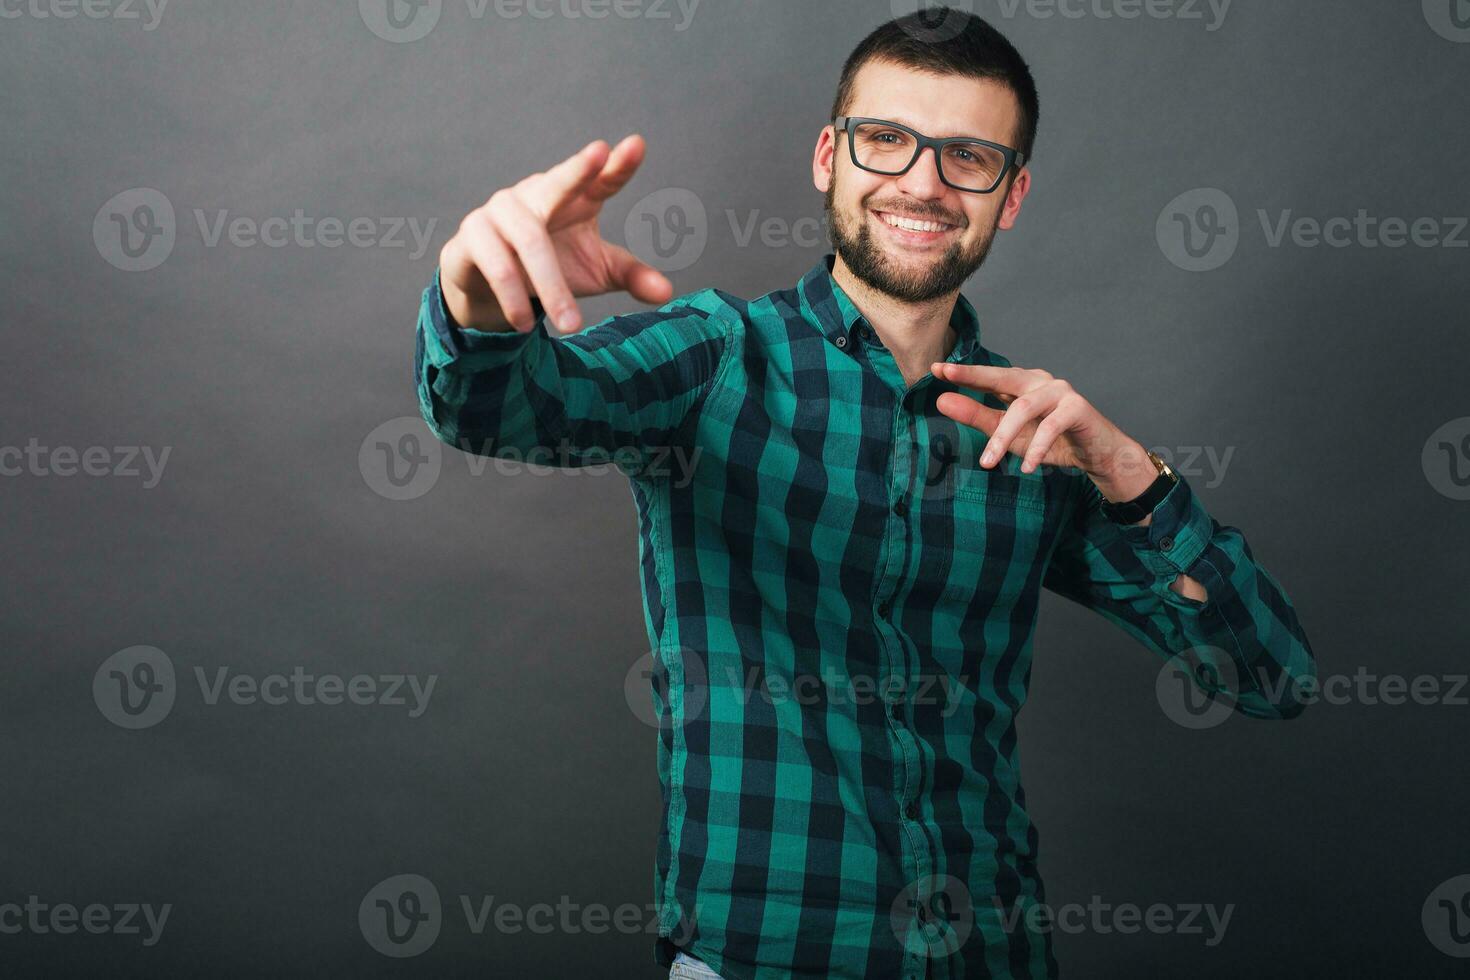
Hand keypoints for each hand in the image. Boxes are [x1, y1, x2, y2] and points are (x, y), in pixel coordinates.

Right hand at [438, 135, 673, 333]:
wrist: (488, 290)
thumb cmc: (550, 269)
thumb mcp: (595, 272)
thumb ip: (630, 275)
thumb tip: (666, 292)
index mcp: (574, 199)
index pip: (600, 180)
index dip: (617, 165)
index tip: (637, 146)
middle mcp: (535, 195)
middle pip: (558, 183)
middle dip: (577, 170)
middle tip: (597, 155)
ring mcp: (499, 212)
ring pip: (529, 240)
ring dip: (551, 286)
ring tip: (572, 326)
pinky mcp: (471, 238)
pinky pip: (495, 263)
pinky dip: (513, 295)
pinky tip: (525, 323)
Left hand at [930, 362, 1155, 500]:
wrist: (1096, 454)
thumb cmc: (1049, 441)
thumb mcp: (1007, 433)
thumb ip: (977, 416)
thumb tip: (942, 401)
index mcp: (1021, 384)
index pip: (988, 376)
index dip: (963, 372)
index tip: (935, 369)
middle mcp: (1039, 381)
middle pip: (1003, 377)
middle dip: (974, 376)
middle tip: (947, 377)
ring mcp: (1060, 392)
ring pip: (1024, 407)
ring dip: (1003, 436)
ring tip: (988, 462)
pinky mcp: (1078, 409)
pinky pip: (1052, 427)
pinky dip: (1037, 448)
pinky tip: (1026, 467)